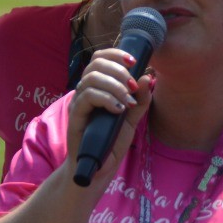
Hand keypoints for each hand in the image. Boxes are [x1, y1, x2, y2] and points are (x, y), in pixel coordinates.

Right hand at [66, 46, 153, 186]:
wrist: (98, 168)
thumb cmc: (111, 143)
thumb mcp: (131, 120)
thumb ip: (140, 100)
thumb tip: (147, 77)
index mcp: (97, 88)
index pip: (100, 58)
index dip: (116, 54)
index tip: (134, 61)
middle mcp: (85, 91)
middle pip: (95, 63)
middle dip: (119, 70)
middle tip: (133, 86)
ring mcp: (79, 102)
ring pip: (92, 78)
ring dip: (115, 85)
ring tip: (127, 101)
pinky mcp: (75, 115)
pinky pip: (88, 96)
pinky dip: (106, 98)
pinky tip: (118, 110)